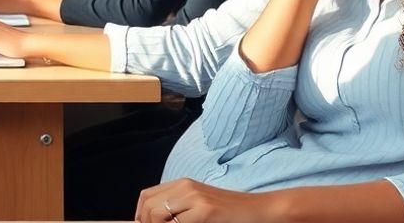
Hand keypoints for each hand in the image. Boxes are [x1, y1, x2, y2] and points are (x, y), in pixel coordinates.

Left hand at [136, 178, 277, 222]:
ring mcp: (195, 198)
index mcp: (184, 184)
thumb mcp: (201, 206)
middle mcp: (186, 187)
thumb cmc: (233, 212)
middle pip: (148, 206)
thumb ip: (180, 209)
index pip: (147, 196)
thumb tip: (157, 220)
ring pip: (157, 215)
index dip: (140, 215)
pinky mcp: (205, 211)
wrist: (262, 210)